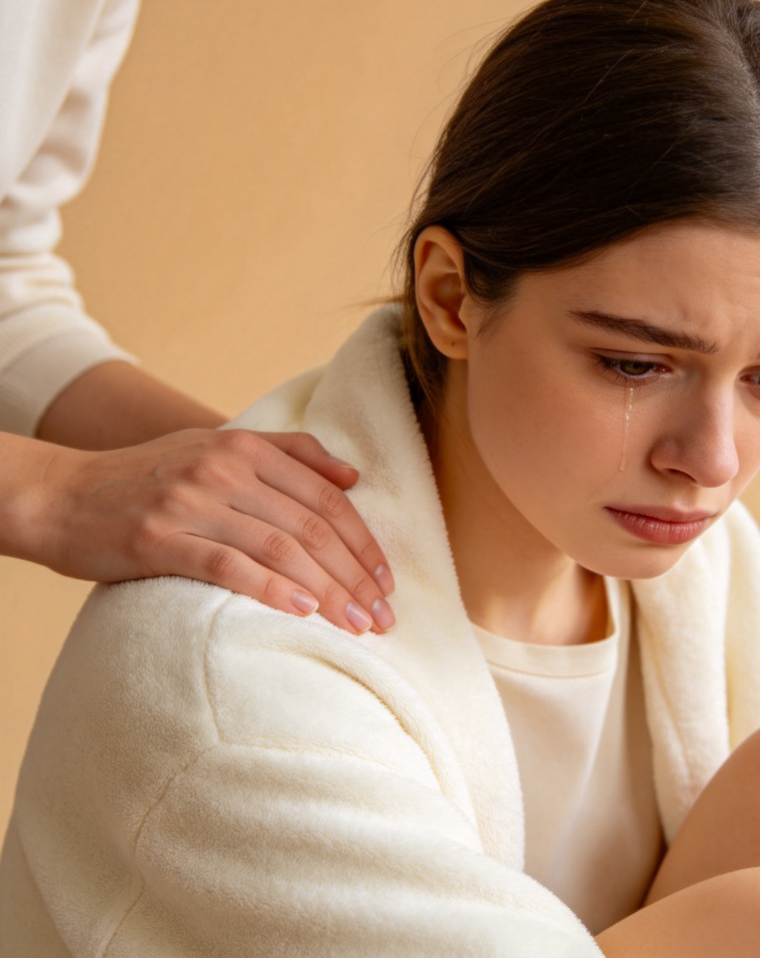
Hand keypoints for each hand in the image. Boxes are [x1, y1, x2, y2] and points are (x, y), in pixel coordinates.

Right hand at [18, 428, 395, 632]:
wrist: (62, 495)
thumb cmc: (150, 477)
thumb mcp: (218, 446)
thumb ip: (289, 453)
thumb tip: (353, 474)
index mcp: (245, 446)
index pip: (326, 496)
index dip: (363, 541)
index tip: (387, 579)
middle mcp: (224, 468)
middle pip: (311, 525)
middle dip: (355, 575)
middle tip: (383, 615)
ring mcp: (192, 501)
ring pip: (280, 547)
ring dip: (327, 591)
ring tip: (357, 624)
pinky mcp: (160, 537)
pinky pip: (229, 565)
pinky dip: (272, 588)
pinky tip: (303, 611)